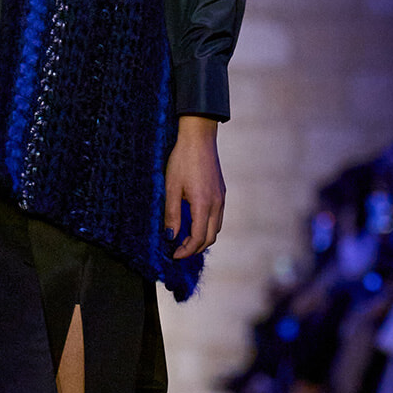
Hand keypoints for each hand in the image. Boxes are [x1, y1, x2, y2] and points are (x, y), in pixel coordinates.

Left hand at [164, 116, 224, 259]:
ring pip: (216, 228)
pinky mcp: (221, 192)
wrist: (199, 137)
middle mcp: (216, 203)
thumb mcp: (171, 188)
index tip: (173, 254)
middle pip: (210, 237)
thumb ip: (172, 215)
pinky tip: (193, 222)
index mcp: (203, 204)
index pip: (198, 238)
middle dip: (195, 248)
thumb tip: (171, 237)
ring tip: (184, 238)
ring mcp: (221, 198)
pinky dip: (207, 226)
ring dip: (202, 238)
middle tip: (178, 250)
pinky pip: (217, 217)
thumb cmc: (182, 160)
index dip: (186, 250)